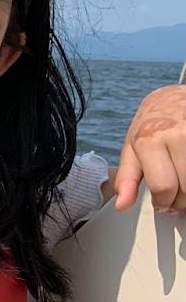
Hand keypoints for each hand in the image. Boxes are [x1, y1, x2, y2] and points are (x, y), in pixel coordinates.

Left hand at [114, 84, 185, 212]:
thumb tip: (122, 206)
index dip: (164, 202)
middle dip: (181, 201)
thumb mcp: (131, 148)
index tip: (163, 204)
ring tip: (184, 186)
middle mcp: (177, 134)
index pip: (163, 186)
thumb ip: (126, 179)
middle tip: (176, 199)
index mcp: (150, 141)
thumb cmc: (151, 123)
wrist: (174, 96)